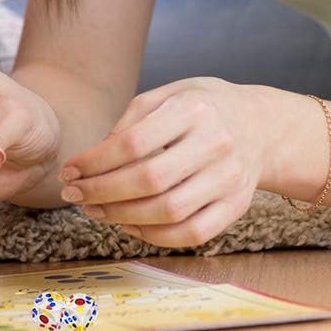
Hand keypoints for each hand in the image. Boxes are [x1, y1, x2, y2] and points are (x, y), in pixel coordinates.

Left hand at [58, 78, 266, 246]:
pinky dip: (155, 236)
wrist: (260, 125)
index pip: (133, 142)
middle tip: (75, 194)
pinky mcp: (236, 207)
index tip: (70, 170)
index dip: (95, 161)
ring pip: (168, 211)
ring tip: (96, 210)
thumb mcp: (168, 94)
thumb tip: (95, 156)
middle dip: (102, 192)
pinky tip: (130, 225)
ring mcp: (229, 179)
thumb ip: (132, 120)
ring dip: (122, 217)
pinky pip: (191, 233)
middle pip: (149, 180)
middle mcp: (215, 143)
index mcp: (192, 109)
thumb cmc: (202, 108)